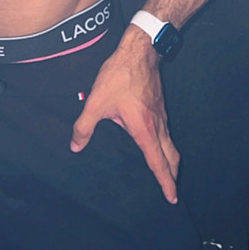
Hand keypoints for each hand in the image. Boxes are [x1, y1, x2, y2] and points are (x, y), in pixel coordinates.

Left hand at [70, 26, 179, 202]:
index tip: (172, 198)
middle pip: (172, 157)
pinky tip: (154, 142)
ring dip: (170, 160)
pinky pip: (166, 132)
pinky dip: (166, 145)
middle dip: (172, 175)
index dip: (166, 183)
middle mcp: (158, 126)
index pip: (159, 164)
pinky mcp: (159, 106)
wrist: (140, 50)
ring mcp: (161, 115)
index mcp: (145, 131)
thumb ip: (84, 126)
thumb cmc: (121, 75)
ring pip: (171, 144)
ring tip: (164, 171)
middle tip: (171, 190)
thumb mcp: (97, 102)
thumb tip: (75, 146)